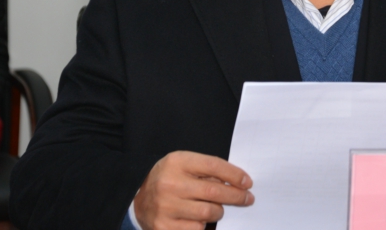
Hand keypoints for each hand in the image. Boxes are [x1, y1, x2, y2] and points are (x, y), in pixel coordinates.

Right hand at [135, 150, 253, 229]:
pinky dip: (203, 225)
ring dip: (219, 211)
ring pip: (208, 212)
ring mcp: (166, 207)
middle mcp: (170, 184)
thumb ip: (207, 170)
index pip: (214, 165)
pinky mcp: (164, 227)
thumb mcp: (184, 164)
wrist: (137, 197)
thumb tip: (237, 183)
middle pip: (214, 191)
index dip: (234, 174)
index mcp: (177, 162)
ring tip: (217, 208)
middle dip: (236, 196)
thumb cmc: (170, 178)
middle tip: (247, 198)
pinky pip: (197, 229)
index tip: (247, 182)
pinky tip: (199, 219)